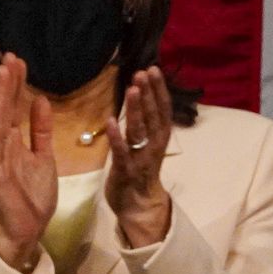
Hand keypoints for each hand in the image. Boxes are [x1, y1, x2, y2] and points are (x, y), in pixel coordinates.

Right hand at [0, 54, 55, 272]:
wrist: (28, 229)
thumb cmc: (33, 195)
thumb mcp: (44, 157)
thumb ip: (41, 131)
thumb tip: (41, 101)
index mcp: (14, 142)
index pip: (15, 107)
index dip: (17, 85)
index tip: (20, 62)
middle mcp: (2, 145)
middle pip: (5, 108)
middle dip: (8, 82)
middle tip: (12, 56)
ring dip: (1, 95)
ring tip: (4, 70)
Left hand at [105, 65, 173, 247]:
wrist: (138, 204)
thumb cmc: (139, 168)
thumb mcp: (146, 142)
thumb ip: (145, 121)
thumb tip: (140, 93)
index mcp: (160, 137)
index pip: (162, 108)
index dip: (158, 89)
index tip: (152, 69)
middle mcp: (154, 145)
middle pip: (153, 116)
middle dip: (148, 94)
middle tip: (142, 73)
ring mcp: (141, 158)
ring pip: (140, 131)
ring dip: (136, 110)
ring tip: (132, 90)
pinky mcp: (126, 170)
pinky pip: (122, 152)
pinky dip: (117, 137)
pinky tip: (110, 121)